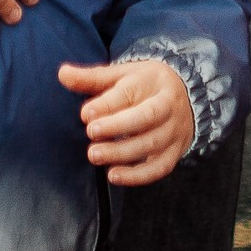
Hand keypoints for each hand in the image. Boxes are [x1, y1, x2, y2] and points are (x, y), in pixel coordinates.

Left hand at [59, 56, 193, 185]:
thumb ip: (91, 78)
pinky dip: (138, 175)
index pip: (130, 92)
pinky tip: (113, 176)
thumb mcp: (120, 75)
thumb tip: (62, 74)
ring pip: (152, 143)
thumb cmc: (144, 85)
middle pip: (146, 117)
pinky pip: (159, 167)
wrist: (187, 96)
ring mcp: (174, 130)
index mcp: (151, 81)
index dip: (107, 105)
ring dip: (122, 152)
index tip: (85, 114)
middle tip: (90, 133)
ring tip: (94, 155)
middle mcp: (167, 106)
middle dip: (117, 127)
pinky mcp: (175, 152)